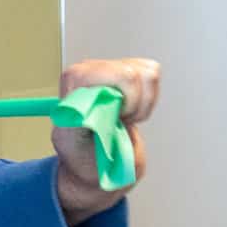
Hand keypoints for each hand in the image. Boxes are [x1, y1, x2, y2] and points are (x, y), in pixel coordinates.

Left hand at [53, 57, 160, 224]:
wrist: (93, 159)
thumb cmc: (82, 154)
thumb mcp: (75, 145)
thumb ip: (81, 126)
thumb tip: (89, 113)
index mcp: (74, 81)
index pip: (114, 74)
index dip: (124, 100)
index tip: (114, 118)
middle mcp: (89, 68)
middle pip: (134, 74)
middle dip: (134, 104)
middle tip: (119, 121)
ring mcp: (110, 67)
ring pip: (148, 73)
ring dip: (142, 103)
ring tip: (124, 117)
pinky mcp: (128, 70)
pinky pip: (152, 75)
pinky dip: (148, 99)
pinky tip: (131, 110)